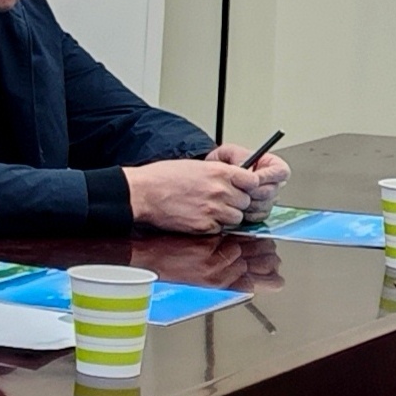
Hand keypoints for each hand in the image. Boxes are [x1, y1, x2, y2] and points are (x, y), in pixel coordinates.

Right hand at [125, 157, 257, 233]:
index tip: (243, 188)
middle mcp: (220, 191)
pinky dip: (213, 226)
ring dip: (227, 216)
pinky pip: (220, 229)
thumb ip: (218, 173)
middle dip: (236, 202)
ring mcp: (213, 209)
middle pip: (246, 202)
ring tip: (210, 210)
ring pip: (236, 218)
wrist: (142, 193)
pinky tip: (200, 217)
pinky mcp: (204, 226)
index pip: (252, 181)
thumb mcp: (195, 166)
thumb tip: (232, 179)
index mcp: (219, 172)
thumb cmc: (162, 177)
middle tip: (222, 201)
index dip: (248, 186)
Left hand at [210, 140, 287, 223]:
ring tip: (234, 196)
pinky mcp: (260, 211)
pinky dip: (247, 213)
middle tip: (239, 189)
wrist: (211, 180)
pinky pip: (259, 215)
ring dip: (249, 203)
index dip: (268, 176)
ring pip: (265, 205)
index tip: (254, 178)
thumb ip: (238, 156)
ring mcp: (268, 198)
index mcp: (271, 165)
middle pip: (272, 191)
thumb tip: (246, 167)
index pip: (281, 172)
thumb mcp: (227, 152)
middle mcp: (273, 183)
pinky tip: (236, 207)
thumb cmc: (222, 164)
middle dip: (254, 191)